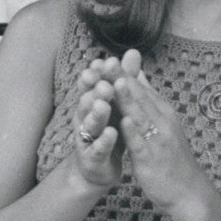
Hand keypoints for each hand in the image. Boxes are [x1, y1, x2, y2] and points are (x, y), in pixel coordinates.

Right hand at [71, 59, 123, 190]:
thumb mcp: (119, 104)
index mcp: (92, 103)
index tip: (105, 62)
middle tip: (105, 82)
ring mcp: (87, 139)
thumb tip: (134, 51)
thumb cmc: (110, 129)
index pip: (91, 85)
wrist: (98, 168)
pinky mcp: (92, 158)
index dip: (96, 74)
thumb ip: (126, 78)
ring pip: (89, 124)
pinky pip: (97, 149)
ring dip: (96, 114)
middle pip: (88, 101)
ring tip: (104, 105)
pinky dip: (104, 141)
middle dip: (96, 90)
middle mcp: (85, 118)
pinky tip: (111, 134)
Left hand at [112, 50, 201, 215]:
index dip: (124, 74)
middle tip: (108, 62)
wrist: (188, 189)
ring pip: (140, 117)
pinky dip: (133, 131)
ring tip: (115, 84)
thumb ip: (147, 98)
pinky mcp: (153, 158)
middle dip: (123, 80)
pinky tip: (124, 121)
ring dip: (128, 100)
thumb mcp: (162, 122)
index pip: (141, 88)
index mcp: (163, 111)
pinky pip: (142, 143)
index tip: (108, 58)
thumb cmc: (171, 155)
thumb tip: (136, 73)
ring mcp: (159, 139)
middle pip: (140, 98)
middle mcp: (163, 121)